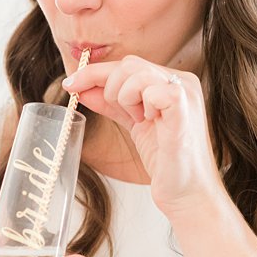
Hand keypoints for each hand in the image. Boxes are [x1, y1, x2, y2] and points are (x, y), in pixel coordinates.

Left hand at [63, 55, 222, 218]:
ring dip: (126, 98)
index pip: (126, 65)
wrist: (186, 192)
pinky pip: (154, 91)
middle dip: (111, 90)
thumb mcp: (132, 123)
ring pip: (137, 73)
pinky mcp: (184, 109)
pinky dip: (143, 106)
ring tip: (140, 120)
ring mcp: (186, 93)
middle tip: (126, 116)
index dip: (94, 73)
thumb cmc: (165, 159)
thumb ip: (110, 104)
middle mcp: (182, 81)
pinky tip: (151, 122)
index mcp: (171, 81)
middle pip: (129, 64)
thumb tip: (80, 87)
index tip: (70, 84)